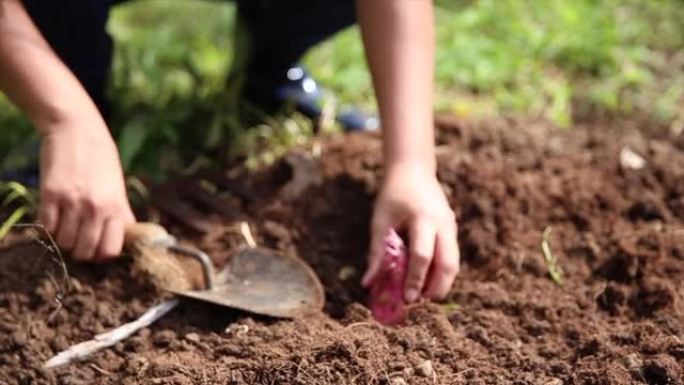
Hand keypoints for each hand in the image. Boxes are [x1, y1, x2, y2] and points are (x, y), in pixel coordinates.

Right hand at [38, 118, 134, 260]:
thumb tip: (128, 237)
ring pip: (64, 242)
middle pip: (84, 251)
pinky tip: (53, 216)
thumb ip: (121, 212)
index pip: (110, 250)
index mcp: (116, 207)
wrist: (76, 129)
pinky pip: (46, 227)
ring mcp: (72, 202)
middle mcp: (95, 208)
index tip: (97, 247)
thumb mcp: (118, 186)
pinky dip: (48, 227)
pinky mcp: (50, 194)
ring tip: (66, 225)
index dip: (102, 254)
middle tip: (78, 238)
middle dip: (81, 250)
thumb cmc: (101, 158)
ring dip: (63, 239)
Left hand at [362, 163, 459, 302]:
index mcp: (423, 219)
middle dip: (436, 287)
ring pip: (454, 263)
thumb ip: (377, 252)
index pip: (422, 256)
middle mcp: (443, 224)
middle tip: (419, 302)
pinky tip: (427, 281)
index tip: (407, 299)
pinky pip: (452, 256)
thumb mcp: (380, 221)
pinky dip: (442, 272)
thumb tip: (368, 284)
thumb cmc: (392, 194)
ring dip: (441, 283)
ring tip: (423, 295)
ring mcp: (451, 226)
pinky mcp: (452, 229)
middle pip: (448, 264)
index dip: (415, 279)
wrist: (413, 169)